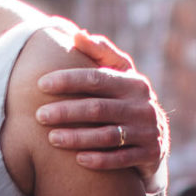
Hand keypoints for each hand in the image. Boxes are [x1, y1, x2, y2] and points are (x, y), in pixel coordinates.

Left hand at [35, 27, 167, 180]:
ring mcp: (148, 131)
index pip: (96, 78)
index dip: (68, 80)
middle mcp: (142, 106)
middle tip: (39, 115)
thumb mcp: (120, 75)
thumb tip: (77, 35)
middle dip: (66, 111)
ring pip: (108, 135)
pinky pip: (121, 159)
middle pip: (98, 108)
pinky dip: (100, 160)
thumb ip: (100, 54)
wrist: (156, 139)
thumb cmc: (126, 101)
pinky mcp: (150, 154)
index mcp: (133, 83)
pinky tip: (78, 160)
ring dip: (78, 138)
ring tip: (51, 138)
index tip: (41, 84)